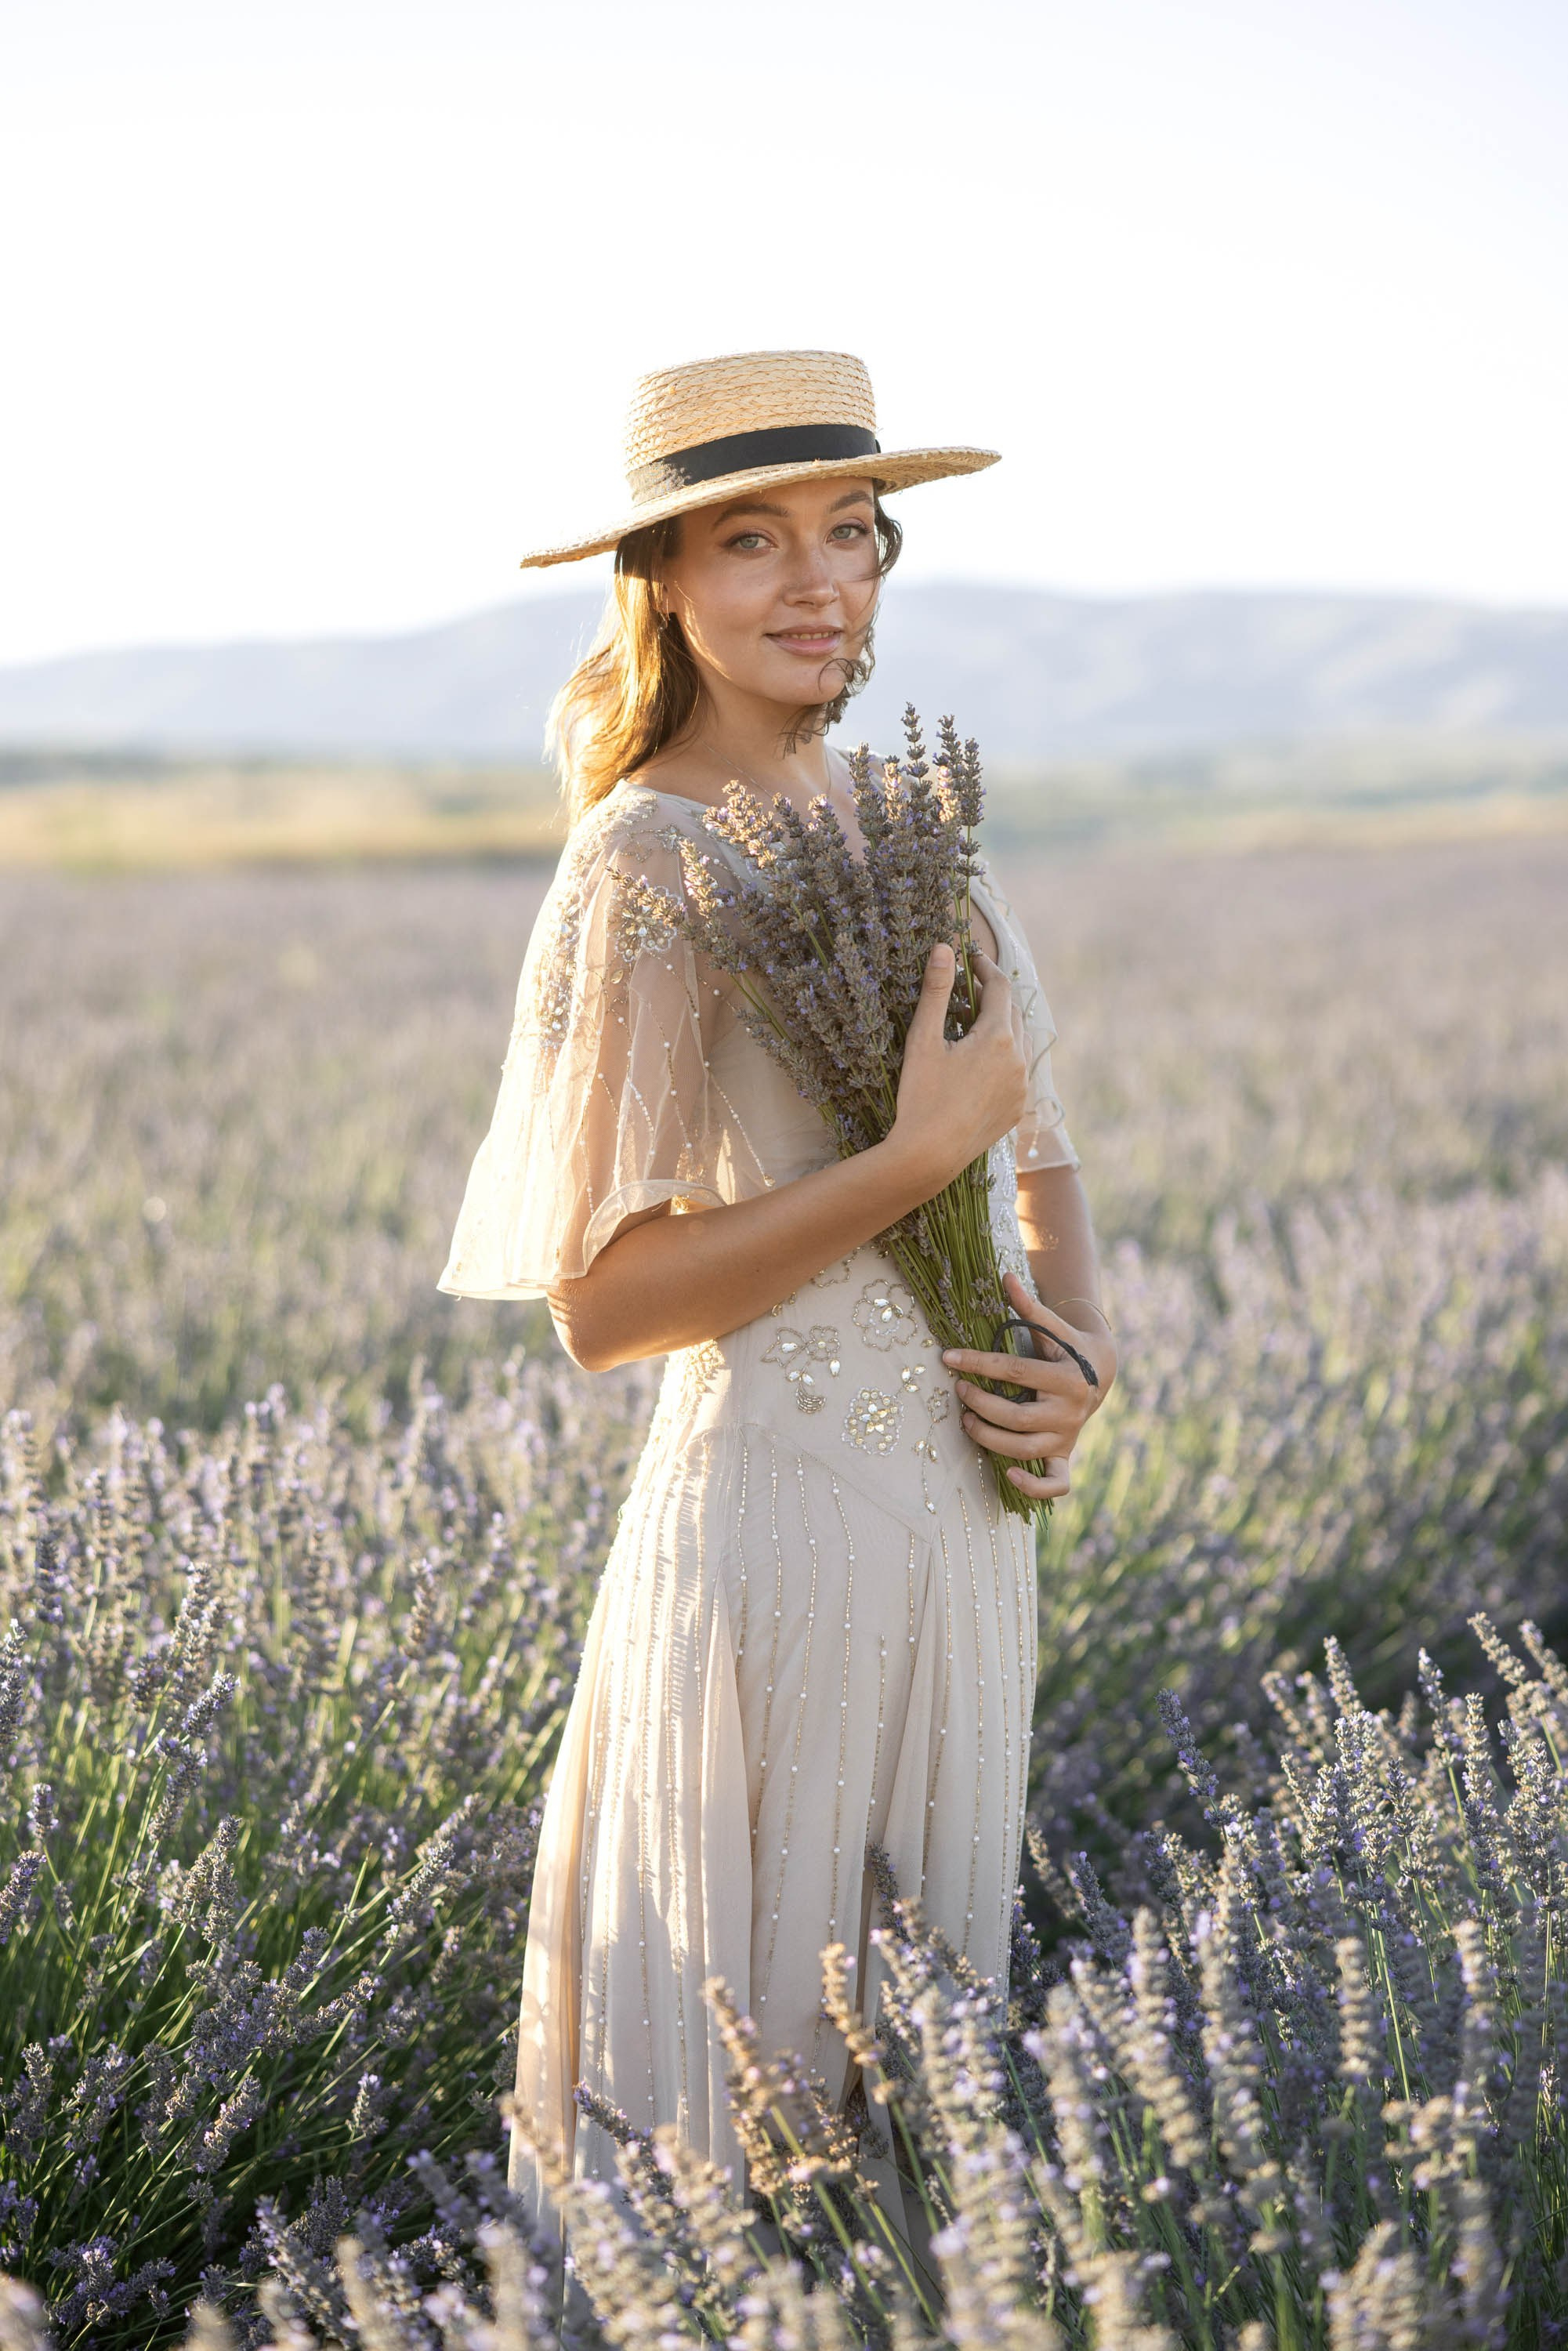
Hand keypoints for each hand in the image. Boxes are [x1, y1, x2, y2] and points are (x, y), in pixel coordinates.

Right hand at [884, 944, 1027, 1194]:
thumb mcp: (923, 1039)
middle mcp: (1019, 1060)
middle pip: (1012, 1013)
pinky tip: (976, 1063)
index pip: (999, 987)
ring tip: (968, 1027)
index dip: (984, 968)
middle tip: (963, 993)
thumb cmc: (921, 1096)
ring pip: (1018, 1042)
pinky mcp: (1017, 1108)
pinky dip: (1002, 1056)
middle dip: (990, 998)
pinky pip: (1017, 1070)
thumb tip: (944, 948)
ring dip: (999, 1027)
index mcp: (999, 1038)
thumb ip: (937, 992)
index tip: (970, 957)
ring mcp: (1022, 1087)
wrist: (929, 1156)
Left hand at [940, 1272, 1115, 1502]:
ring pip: (1024, 1449)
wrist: (1101, 1372)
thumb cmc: (1068, 1346)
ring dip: (989, 1438)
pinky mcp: (1065, 1454)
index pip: (1014, 1371)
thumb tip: (1005, 1276)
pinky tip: (1008, 1475)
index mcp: (1067, 1376)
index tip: (948, 1357)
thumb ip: (1029, 1306)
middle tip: (959, 1391)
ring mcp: (1067, 1436)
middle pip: (1016, 1417)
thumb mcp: (1054, 1326)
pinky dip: (1035, 1487)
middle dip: (981, 1404)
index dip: (978, 1363)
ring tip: (966, 1420)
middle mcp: (1069, 1411)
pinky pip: (1056, 1482)